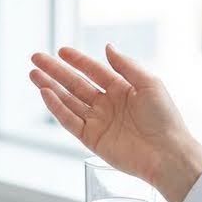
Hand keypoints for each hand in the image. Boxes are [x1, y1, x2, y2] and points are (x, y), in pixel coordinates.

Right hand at [29, 45, 201, 201]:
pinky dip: (57, 107)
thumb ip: (126, 65)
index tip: (61, 50)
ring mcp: (98, 121)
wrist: (167, 154)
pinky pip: (70, 120)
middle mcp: (107, 104)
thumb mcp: (149, 83)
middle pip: (75, 84)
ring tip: (34, 74)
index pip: (94, 70)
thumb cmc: (165, 118)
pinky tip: (45, 93)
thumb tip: (107, 47)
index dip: (77, 60)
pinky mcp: (92, 139)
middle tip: (36, 58)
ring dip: (50, 87)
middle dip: (55, 71)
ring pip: (68, 101)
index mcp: (122, 89)